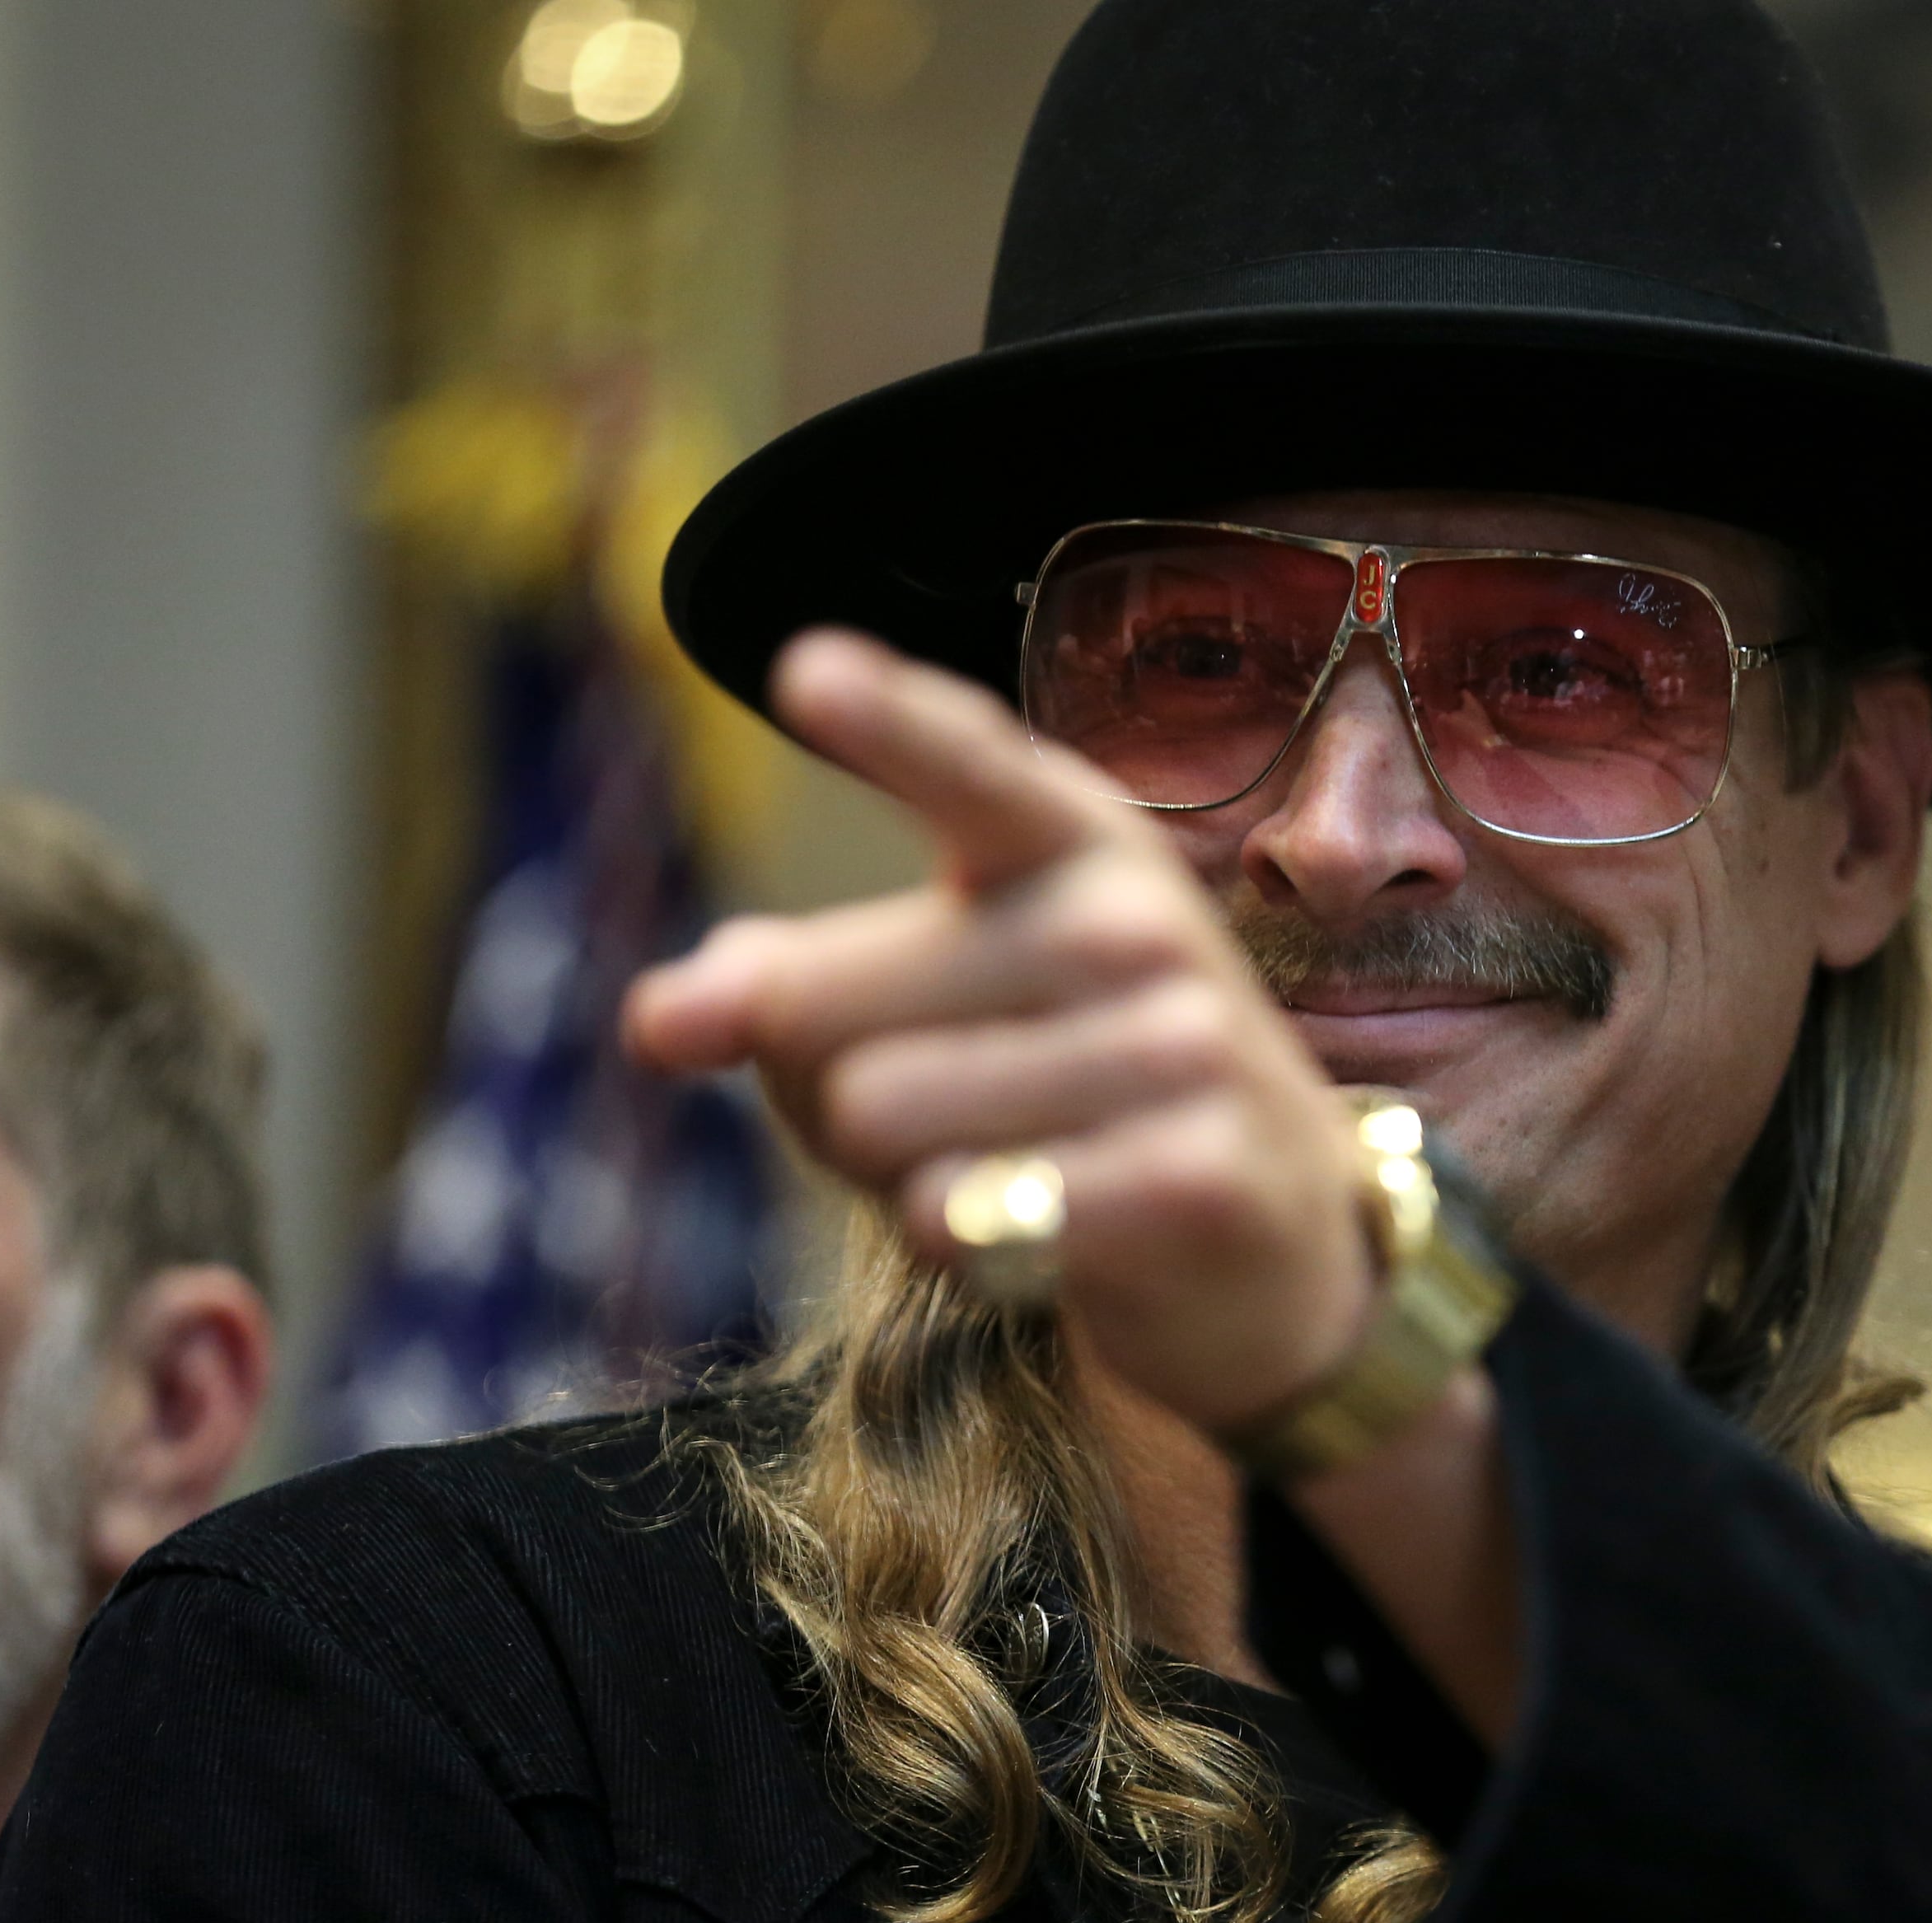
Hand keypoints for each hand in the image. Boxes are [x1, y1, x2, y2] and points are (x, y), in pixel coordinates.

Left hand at [623, 629, 1378, 1432]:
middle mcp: (1132, 917)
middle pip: (818, 1010)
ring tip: (1003, 1170)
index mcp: (1068, 837)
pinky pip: (959, 1213)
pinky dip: (959, 1241)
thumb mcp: (934, 1001)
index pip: (968, 766)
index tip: (805, 672)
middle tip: (944, 1107)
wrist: (1273, 1232)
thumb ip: (785, 986)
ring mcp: (1181, 1043)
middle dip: (821, 1087)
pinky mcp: (1196, 1175)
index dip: (888, 722)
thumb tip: (658, 1020)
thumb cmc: (1062, 1089)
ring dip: (892, 1175)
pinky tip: (1045, 1235)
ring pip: (877, 1118)